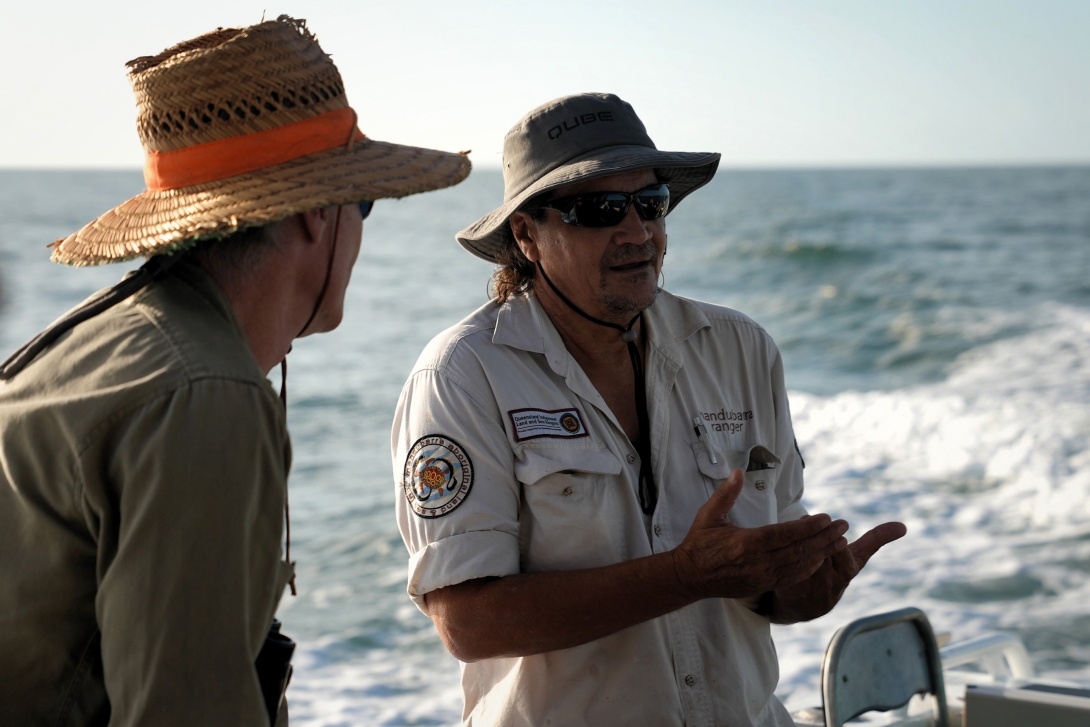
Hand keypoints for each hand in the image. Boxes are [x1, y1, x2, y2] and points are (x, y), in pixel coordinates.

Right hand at [670, 469, 849, 601]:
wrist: (689, 577)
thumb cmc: (698, 544)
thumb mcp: (709, 515)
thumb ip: (726, 494)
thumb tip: (737, 472)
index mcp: (746, 542)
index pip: (786, 534)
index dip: (809, 527)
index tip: (827, 518)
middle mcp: (758, 562)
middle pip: (799, 550)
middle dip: (824, 538)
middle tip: (843, 526)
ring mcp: (762, 576)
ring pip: (800, 565)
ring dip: (822, 553)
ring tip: (840, 541)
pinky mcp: (762, 585)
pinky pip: (792, 578)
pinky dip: (809, 568)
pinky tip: (821, 559)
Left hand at [771, 519, 906, 622]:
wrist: (807, 607)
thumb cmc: (834, 573)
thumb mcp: (856, 559)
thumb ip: (875, 540)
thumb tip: (904, 526)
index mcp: (848, 569)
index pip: (846, 552)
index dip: (839, 541)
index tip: (838, 531)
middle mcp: (832, 580)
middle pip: (824, 553)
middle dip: (818, 536)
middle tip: (809, 520)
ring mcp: (812, 587)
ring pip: (806, 560)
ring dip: (800, 543)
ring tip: (797, 528)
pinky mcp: (794, 591)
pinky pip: (789, 570)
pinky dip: (786, 557)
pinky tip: (782, 544)